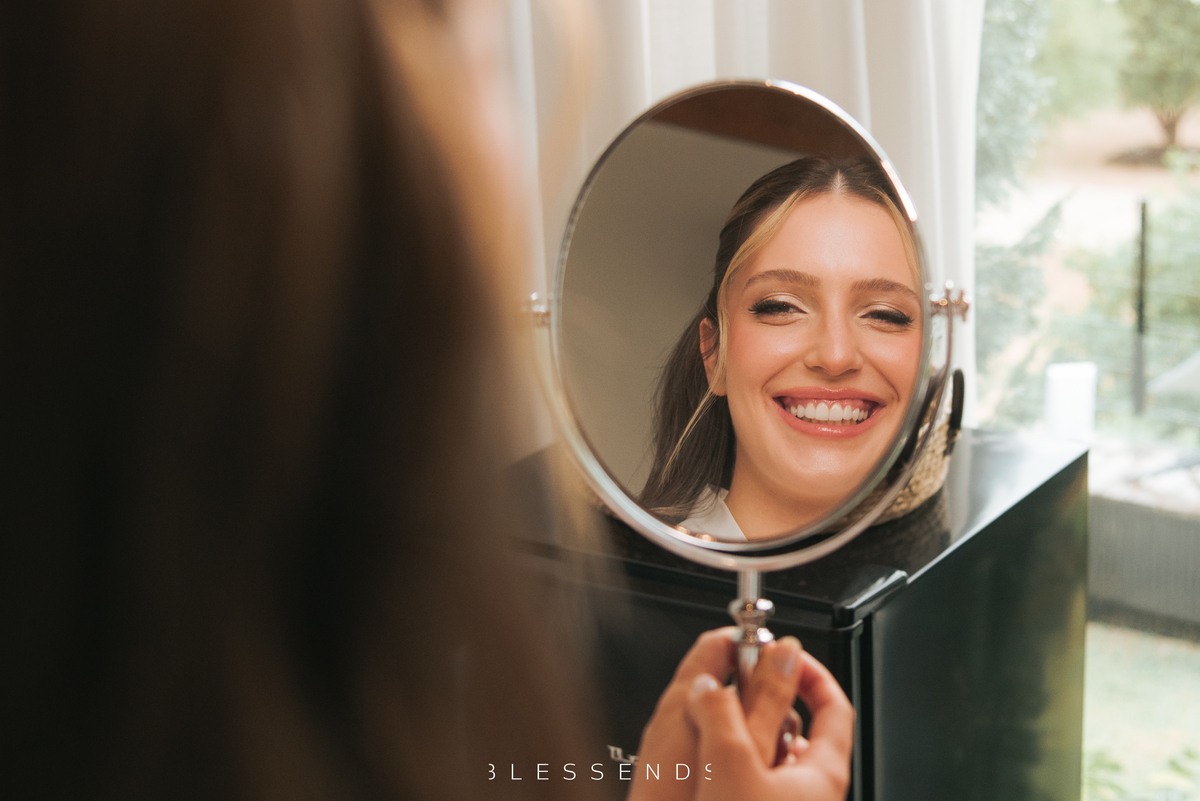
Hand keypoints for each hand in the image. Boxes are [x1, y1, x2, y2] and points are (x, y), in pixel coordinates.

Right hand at [628, 628, 852, 800]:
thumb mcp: (732, 768)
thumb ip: (722, 715)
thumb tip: (711, 683)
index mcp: (823, 772)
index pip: (835, 706)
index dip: (812, 672)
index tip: (785, 653)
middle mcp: (813, 794)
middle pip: (800, 729)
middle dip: (764, 701)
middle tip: (738, 684)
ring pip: (772, 759)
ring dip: (745, 734)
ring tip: (716, 724)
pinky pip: (753, 785)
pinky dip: (733, 767)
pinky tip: (707, 770)